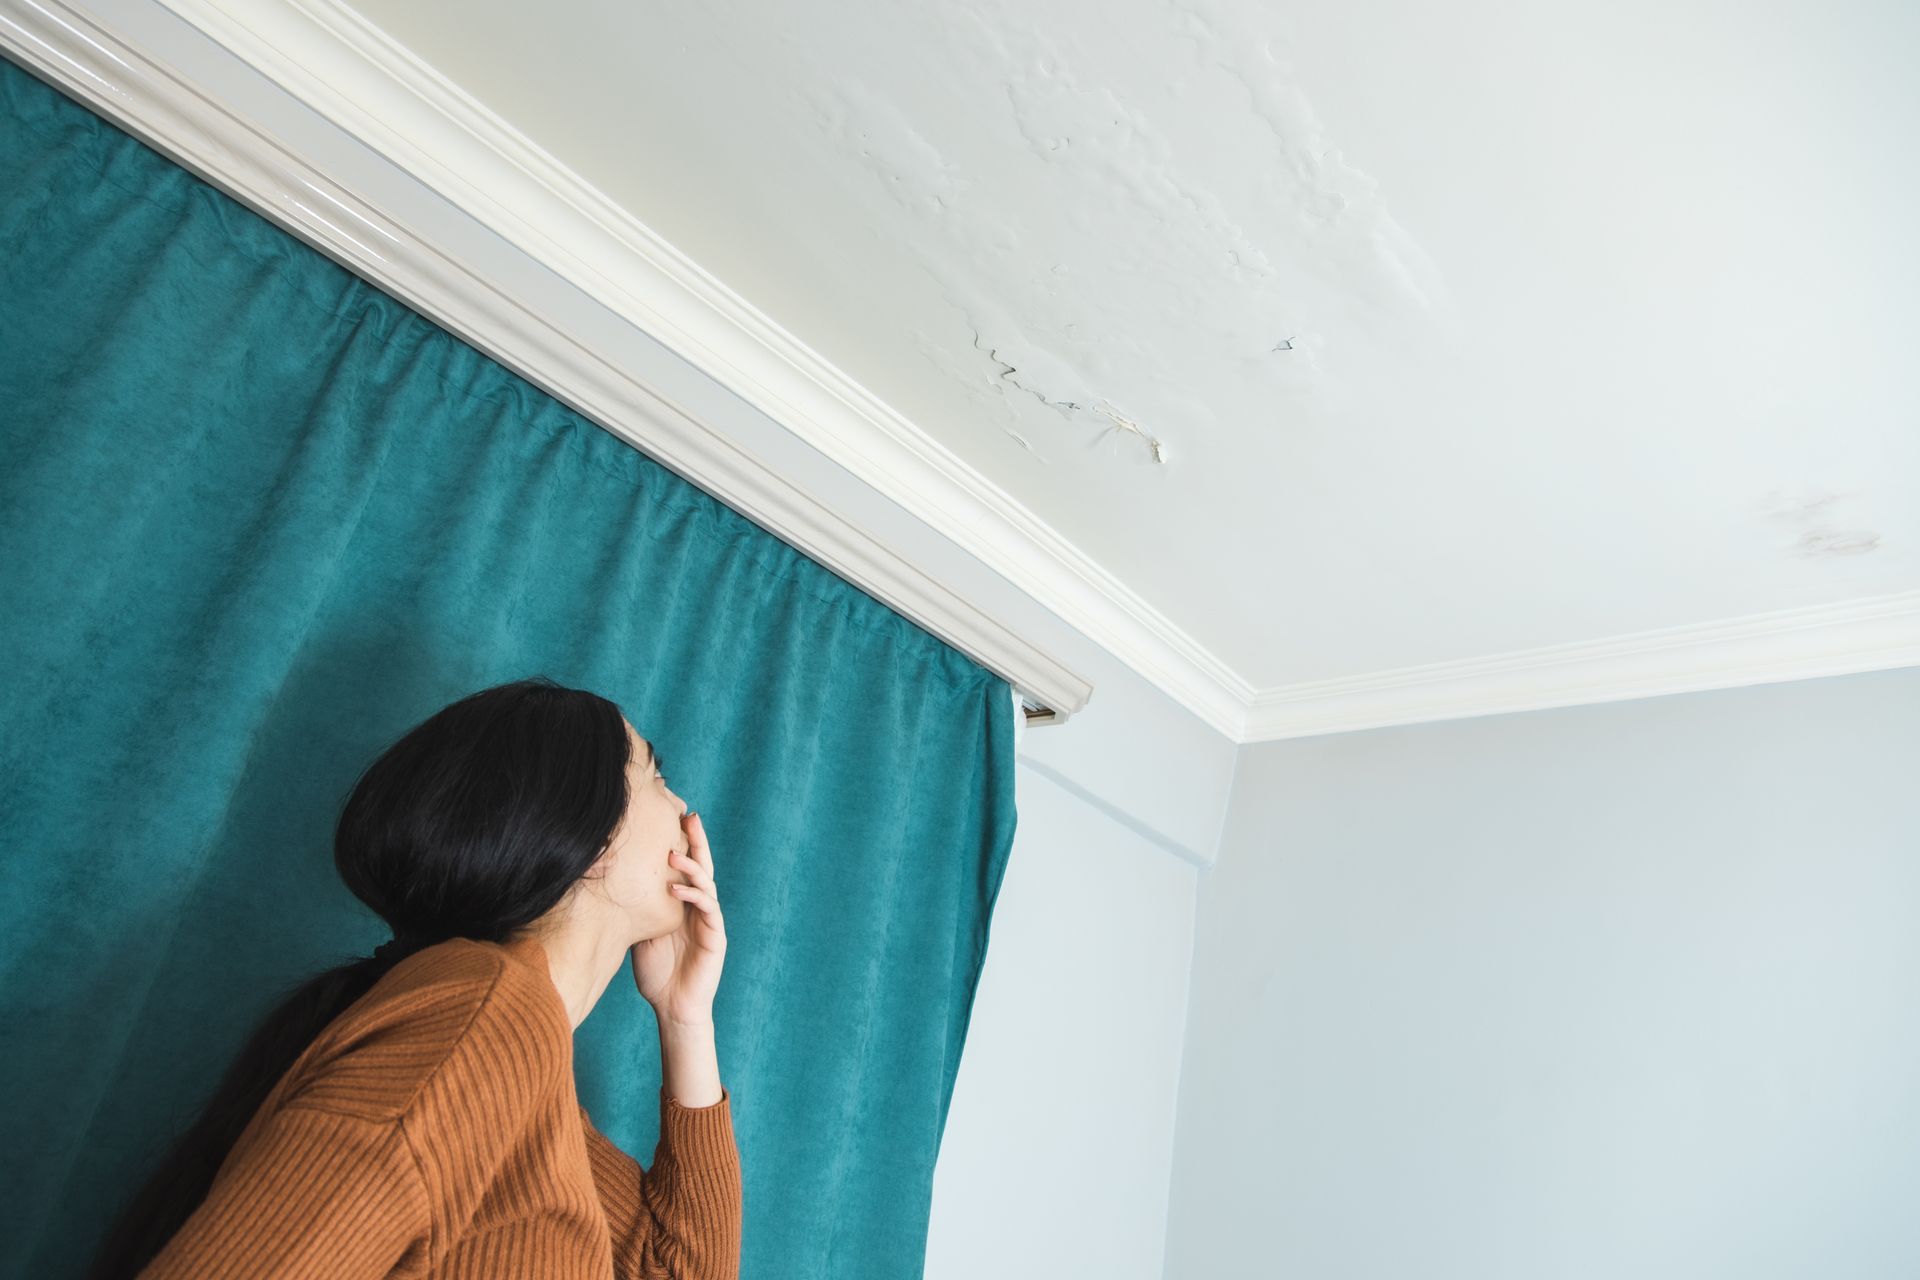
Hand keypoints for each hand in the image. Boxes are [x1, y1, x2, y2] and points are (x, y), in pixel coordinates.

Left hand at [630, 811, 726, 1025]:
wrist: (673, 1006)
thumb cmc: (656, 972)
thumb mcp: (642, 933)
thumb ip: (639, 908)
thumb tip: (612, 881)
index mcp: (684, 904)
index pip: (686, 867)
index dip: (684, 843)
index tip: (673, 817)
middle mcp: (699, 907)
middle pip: (702, 865)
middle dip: (697, 840)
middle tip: (689, 816)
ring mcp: (709, 920)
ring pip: (707, 883)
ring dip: (692, 866)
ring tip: (673, 853)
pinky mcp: (716, 936)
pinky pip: (708, 909)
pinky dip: (694, 896)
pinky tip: (677, 890)